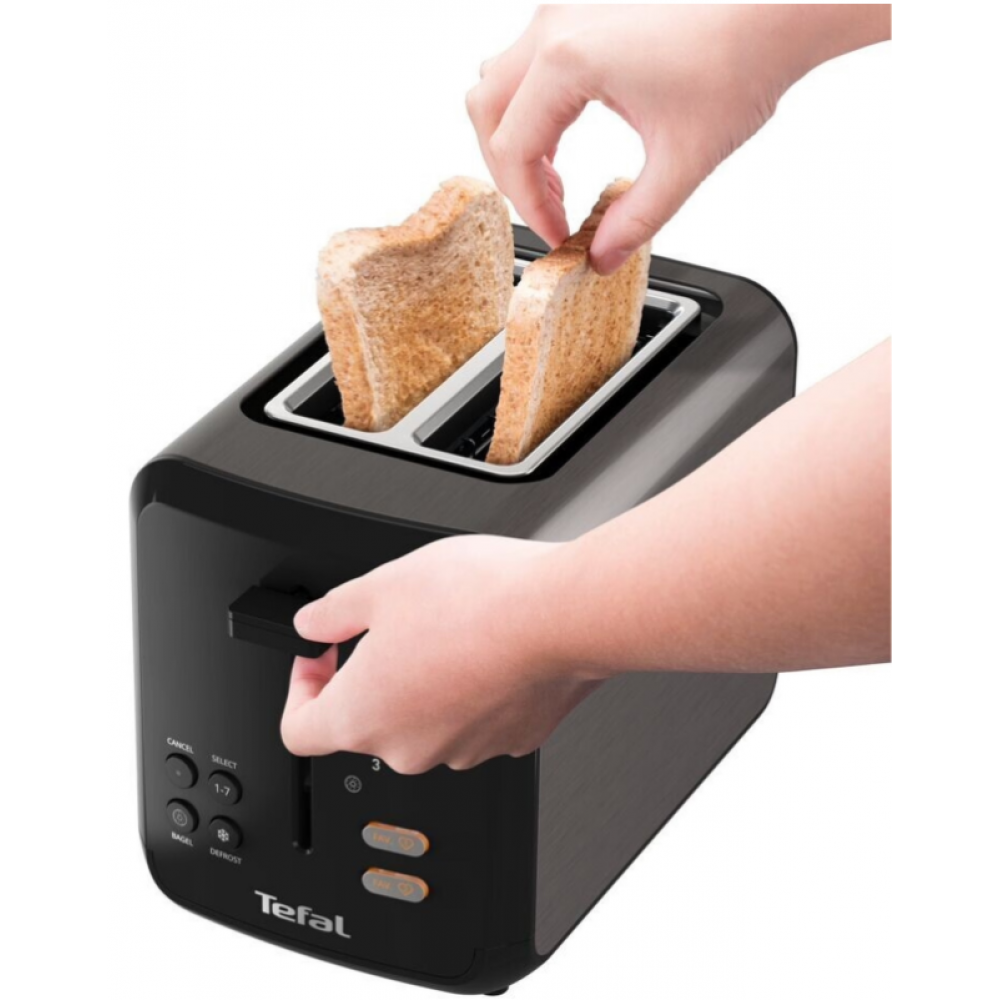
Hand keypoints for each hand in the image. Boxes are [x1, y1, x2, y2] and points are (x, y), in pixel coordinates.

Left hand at [280, 535, 600, 772]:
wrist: (560, 614)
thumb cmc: (476, 602)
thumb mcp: (381, 586)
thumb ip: (331, 611)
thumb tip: (313, 622)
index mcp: (362, 715)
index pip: (298, 730)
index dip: (302, 687)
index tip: (323, 654)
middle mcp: (407, 748)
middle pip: (368, 722)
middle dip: (374, 674)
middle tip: (394, 625)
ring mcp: (462, 750)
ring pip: (425, 720)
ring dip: (426, 682)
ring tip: (449, 627)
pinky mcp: (508, 741)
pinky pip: (475, 719)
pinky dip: (472, 689)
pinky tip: (485, 647)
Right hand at [467, 4, 890, 272]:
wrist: (778, 6)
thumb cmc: (741, 58)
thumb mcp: (683, 161)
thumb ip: (636, 221)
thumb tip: (603, 256)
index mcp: (568, 60)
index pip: (512, 149)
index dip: (528, 205)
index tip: (556, 234)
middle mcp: (556, 27)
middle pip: (486, 112)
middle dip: (508, 173)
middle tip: (546, 212)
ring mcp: (566, 11)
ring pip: (498, 83)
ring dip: (513, 137)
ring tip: (554, 180)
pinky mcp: (583, 11)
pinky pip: (528, 65)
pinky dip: (532, 109)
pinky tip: (564, 139)